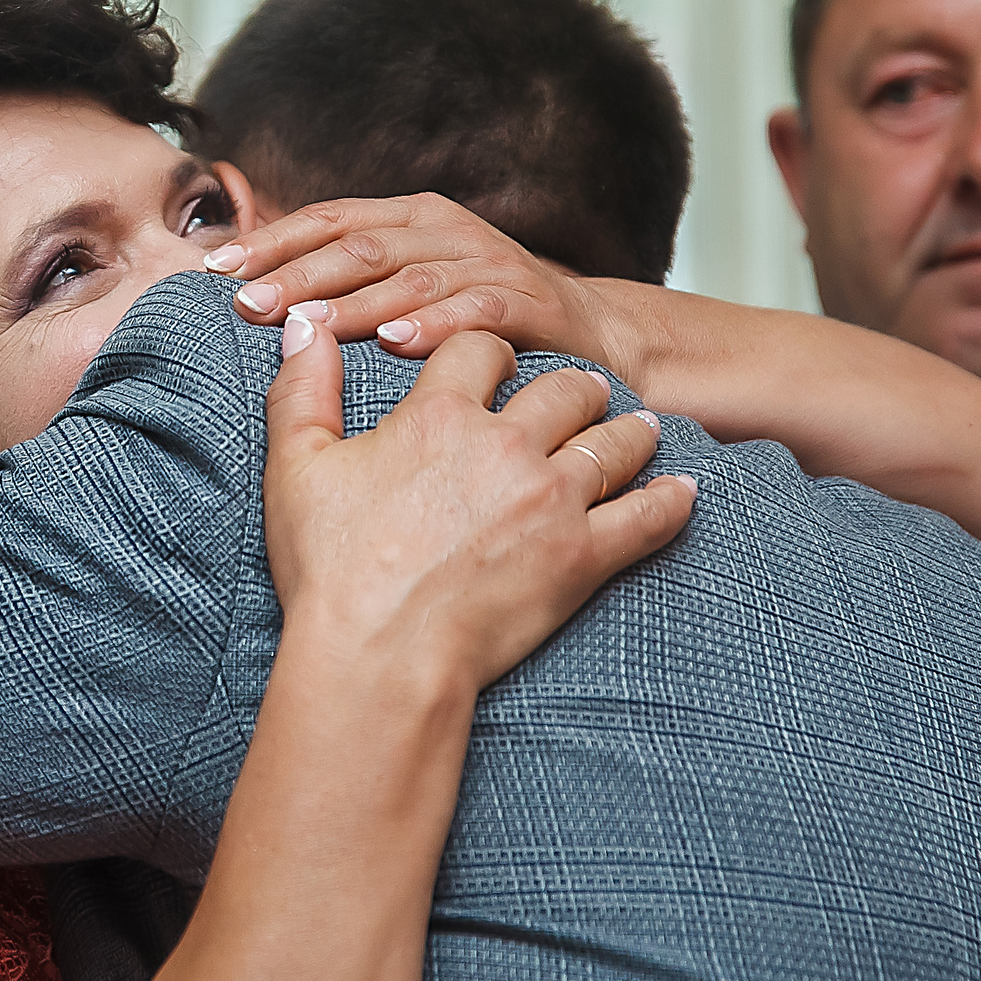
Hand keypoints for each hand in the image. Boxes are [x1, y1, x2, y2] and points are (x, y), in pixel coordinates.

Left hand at [207, 193, 626, 364]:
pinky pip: (473, 310)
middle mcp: (445, 229)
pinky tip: (395, 343)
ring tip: (305, 326)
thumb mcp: (412, 282)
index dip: (272, 241)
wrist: (589, 332)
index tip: (216, 269)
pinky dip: (432, 325)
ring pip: (408, 278)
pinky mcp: (525, 301)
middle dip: (297, 275)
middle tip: (246, 304)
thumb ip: (349, 279)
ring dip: (352, 303)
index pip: (328, 219)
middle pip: (359, 246)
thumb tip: (258, 290)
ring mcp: (487, 261)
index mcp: (410, 217)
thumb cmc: (477, 313)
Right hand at [263, 313, 696, 695]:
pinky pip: (647, 517)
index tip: (497, 363)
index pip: (482, 349)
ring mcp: (553, 499)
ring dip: (630, 431)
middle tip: (587, 393)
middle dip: (577, 387)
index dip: (491, 350)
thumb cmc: (330, 568)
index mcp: (439, 414)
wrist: (378, 655)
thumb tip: (304, 325)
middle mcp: (506, 444)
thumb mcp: (296, 467)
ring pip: (614, 443)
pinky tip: (684, 492)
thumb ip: (302, 388)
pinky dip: (671, 502)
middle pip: (565, 390)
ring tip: (640, 428)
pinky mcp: (583, 556)